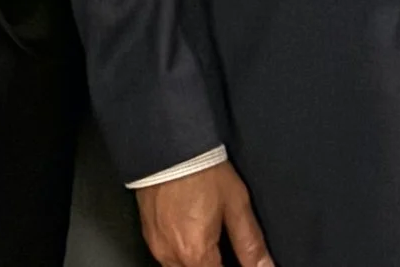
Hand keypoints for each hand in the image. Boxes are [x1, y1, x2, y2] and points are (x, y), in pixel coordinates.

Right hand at [136, 159, 273, 266]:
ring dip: (198, 261)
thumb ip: (250, 243)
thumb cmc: (201, 170)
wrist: (168, 144)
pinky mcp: (148, 234)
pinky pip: (167, 256)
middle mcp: (171, 255)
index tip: (237, 261)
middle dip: (213, 265)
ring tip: (211, 241)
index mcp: (195, 253)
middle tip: (224, 248)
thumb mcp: (236, 203)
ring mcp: (157, 246)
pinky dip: (182, 252)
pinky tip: (193, 233)